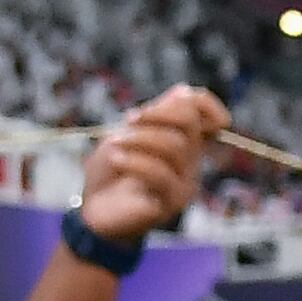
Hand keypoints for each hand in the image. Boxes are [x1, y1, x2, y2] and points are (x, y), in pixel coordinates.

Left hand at [79, 85, 221, 242]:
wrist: (93, 209)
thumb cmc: (109, 170)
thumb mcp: (127, 133)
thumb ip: (156, 114)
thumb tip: (184, 91)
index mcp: (183, 141)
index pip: (207, 115)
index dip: (201, 102)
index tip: (176, 96)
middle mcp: (191, 161)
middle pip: (190, 124)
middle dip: (157, 115)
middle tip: (127, 119)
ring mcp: (185, 183)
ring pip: (174, 146)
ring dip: (140, 139)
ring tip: (114, 144)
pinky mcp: (172, 203)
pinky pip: (161, 175)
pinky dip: (135, 162)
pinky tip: (116, 160)